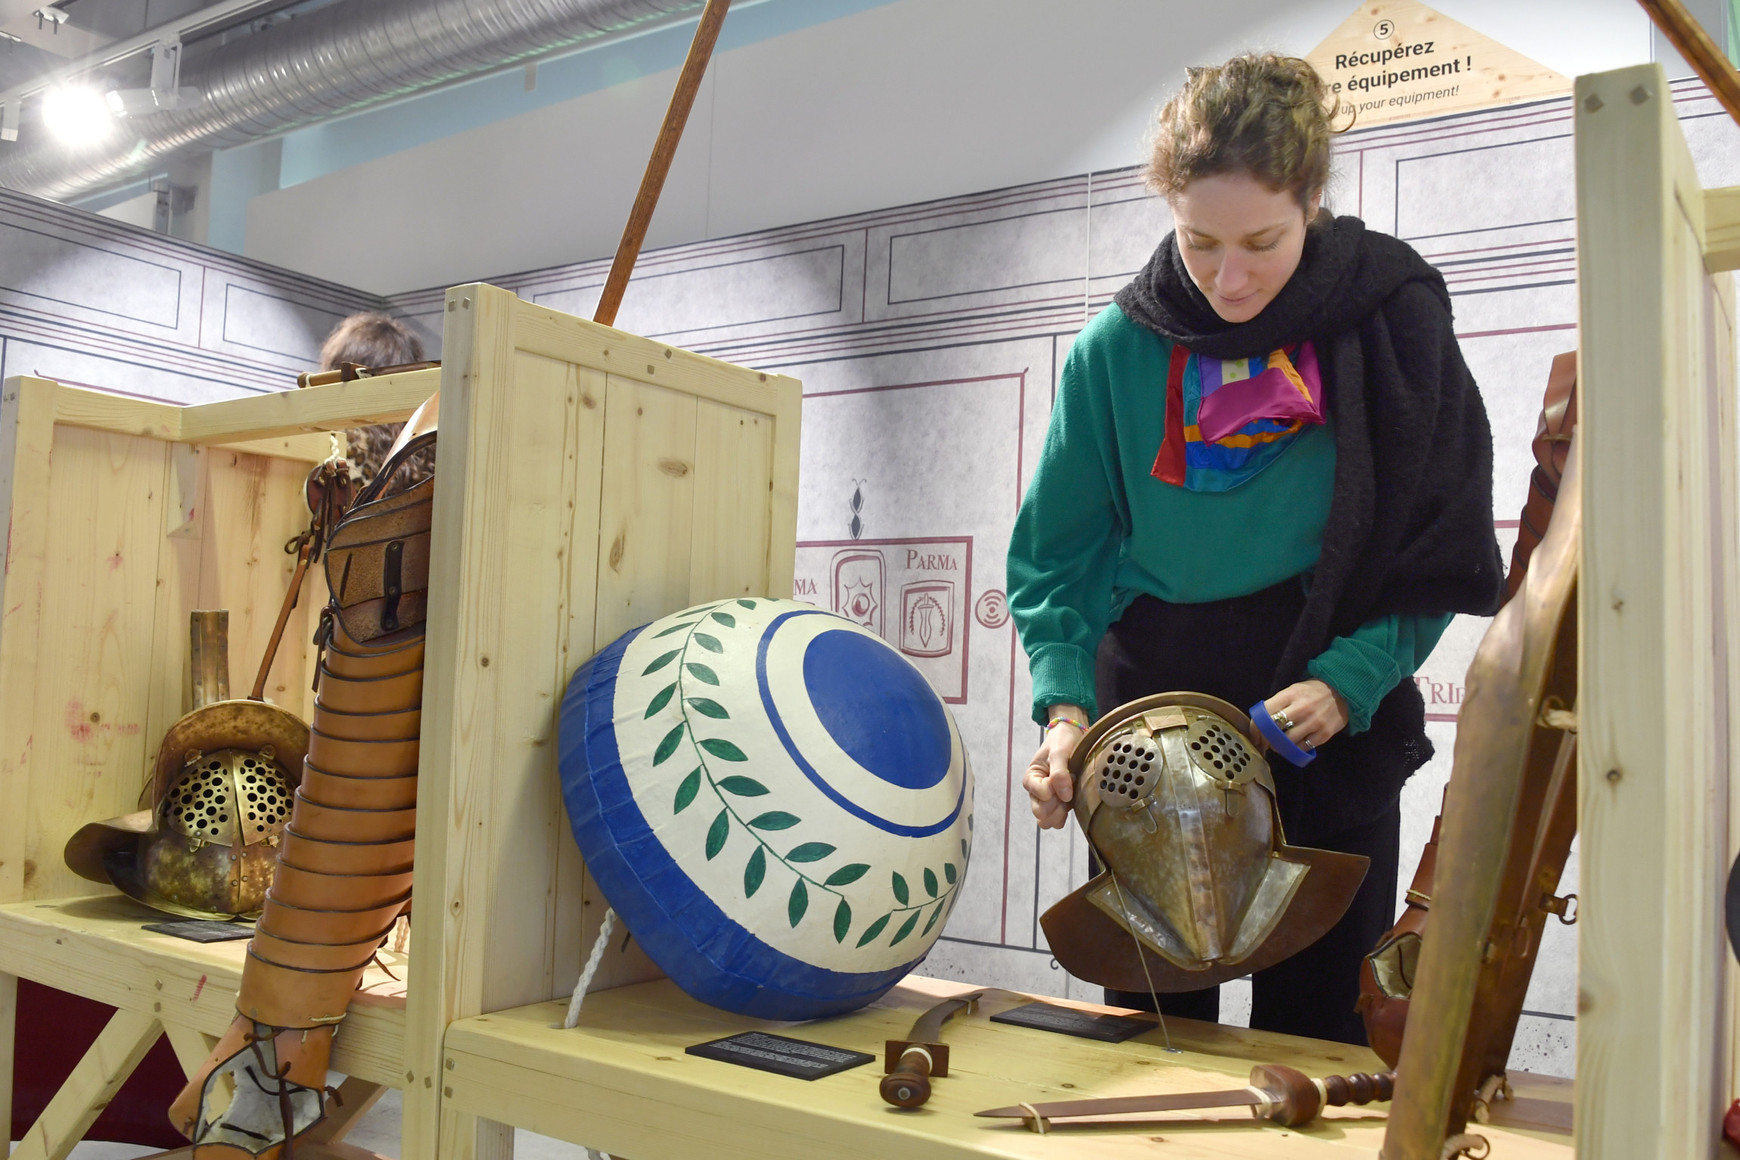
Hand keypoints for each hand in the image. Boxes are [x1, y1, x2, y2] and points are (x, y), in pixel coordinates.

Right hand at [1023, 706, 1085, 829]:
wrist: (1072, 738)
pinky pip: (1059, 820)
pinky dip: (1066, 814)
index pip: (1040, 793)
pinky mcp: (1059, 805)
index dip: (1054, 787)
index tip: (1067, 772)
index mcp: (1031, 778)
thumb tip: (1065, 797)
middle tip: (1069, 785)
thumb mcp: (1059, 751)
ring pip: (1049, 820)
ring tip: (1070, 793)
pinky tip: (1072, 800)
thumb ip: (1059, 773)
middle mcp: (1036, 792)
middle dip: (1057, 803)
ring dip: (1062, 810)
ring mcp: (1048, 800)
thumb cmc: (1062, 742)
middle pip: (1040, 812)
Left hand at [1262, 680, 1348, 752]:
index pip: (1266, 711)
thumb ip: (1278, 703)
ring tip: (1277, 746)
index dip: (1256, 725)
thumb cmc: (1313, 692)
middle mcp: (1302, 708)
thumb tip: (1261, 721)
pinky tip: (1291, 748)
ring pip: (1288, 741)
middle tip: (1262, 743)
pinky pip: (1303, 747)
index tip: (1254, 734)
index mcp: (1291, 694)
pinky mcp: (1324, 734)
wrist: (1342, 692)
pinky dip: (1294, 750)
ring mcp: (1314, 722)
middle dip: (1265, 739)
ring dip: (1278, 746)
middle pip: (1275, 728)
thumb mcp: (1293, 690)